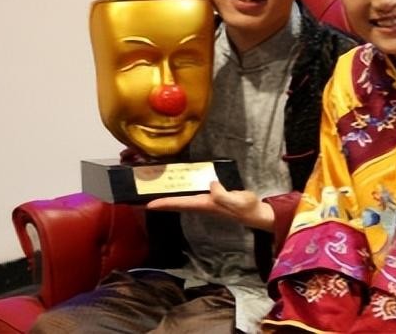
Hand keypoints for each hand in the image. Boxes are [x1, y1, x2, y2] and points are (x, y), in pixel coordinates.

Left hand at [146, 181, 274, 231]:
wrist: (254, 212)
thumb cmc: (245, 207)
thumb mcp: (236, 201)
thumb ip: (223, 194)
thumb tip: (211, 184)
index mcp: (204, 204)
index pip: (180, 204)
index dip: (164, 204)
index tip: (147, 204)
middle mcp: (200, 204)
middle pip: (176, 203)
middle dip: (159, 201)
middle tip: (141, 198)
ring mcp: (205, 201)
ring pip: (181, 199)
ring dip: (167, 196)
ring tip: (154, 190)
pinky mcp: (211, 196)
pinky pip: (190, 193)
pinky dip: (180, 190)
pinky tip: (176, 185)